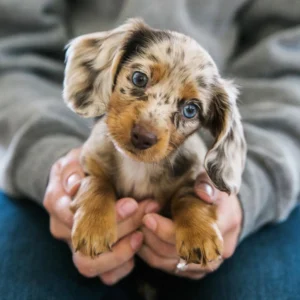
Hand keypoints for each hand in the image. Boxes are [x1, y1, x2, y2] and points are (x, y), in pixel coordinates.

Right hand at [43, 148, 158, 284]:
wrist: (76, 182)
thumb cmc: (79, 169)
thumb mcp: (74, 160)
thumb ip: (73, 169)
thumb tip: (75, 184)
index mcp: (56, 202)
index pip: (76, 215)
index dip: (105, 213)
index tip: (132, 203)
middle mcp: (62, 228)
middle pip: (84, 243)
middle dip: (120, 229)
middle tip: (147, 210)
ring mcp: (75, 245)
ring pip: (90, 264)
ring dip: (121, 251)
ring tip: (142, 233)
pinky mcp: (91, 257)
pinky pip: (104, 274)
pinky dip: (122, 266)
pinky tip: (137, 246)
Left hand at [138, 171, 241, 278]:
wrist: (223, 208)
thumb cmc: (212, 190)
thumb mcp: (212, 179)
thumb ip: (207, 183)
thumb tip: (203, 192)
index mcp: (226, 222)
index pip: (193, 234)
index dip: (166, 229)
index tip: (147, 218)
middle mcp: (219, 249)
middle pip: (181, 253)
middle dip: (154, 238)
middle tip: (138, 223)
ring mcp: (209, 263)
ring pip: (173, 264)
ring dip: (151, 248)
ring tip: (137, 230)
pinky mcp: (197, 270)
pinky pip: (171, 269)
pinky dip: (153, 257)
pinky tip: (142, 242)